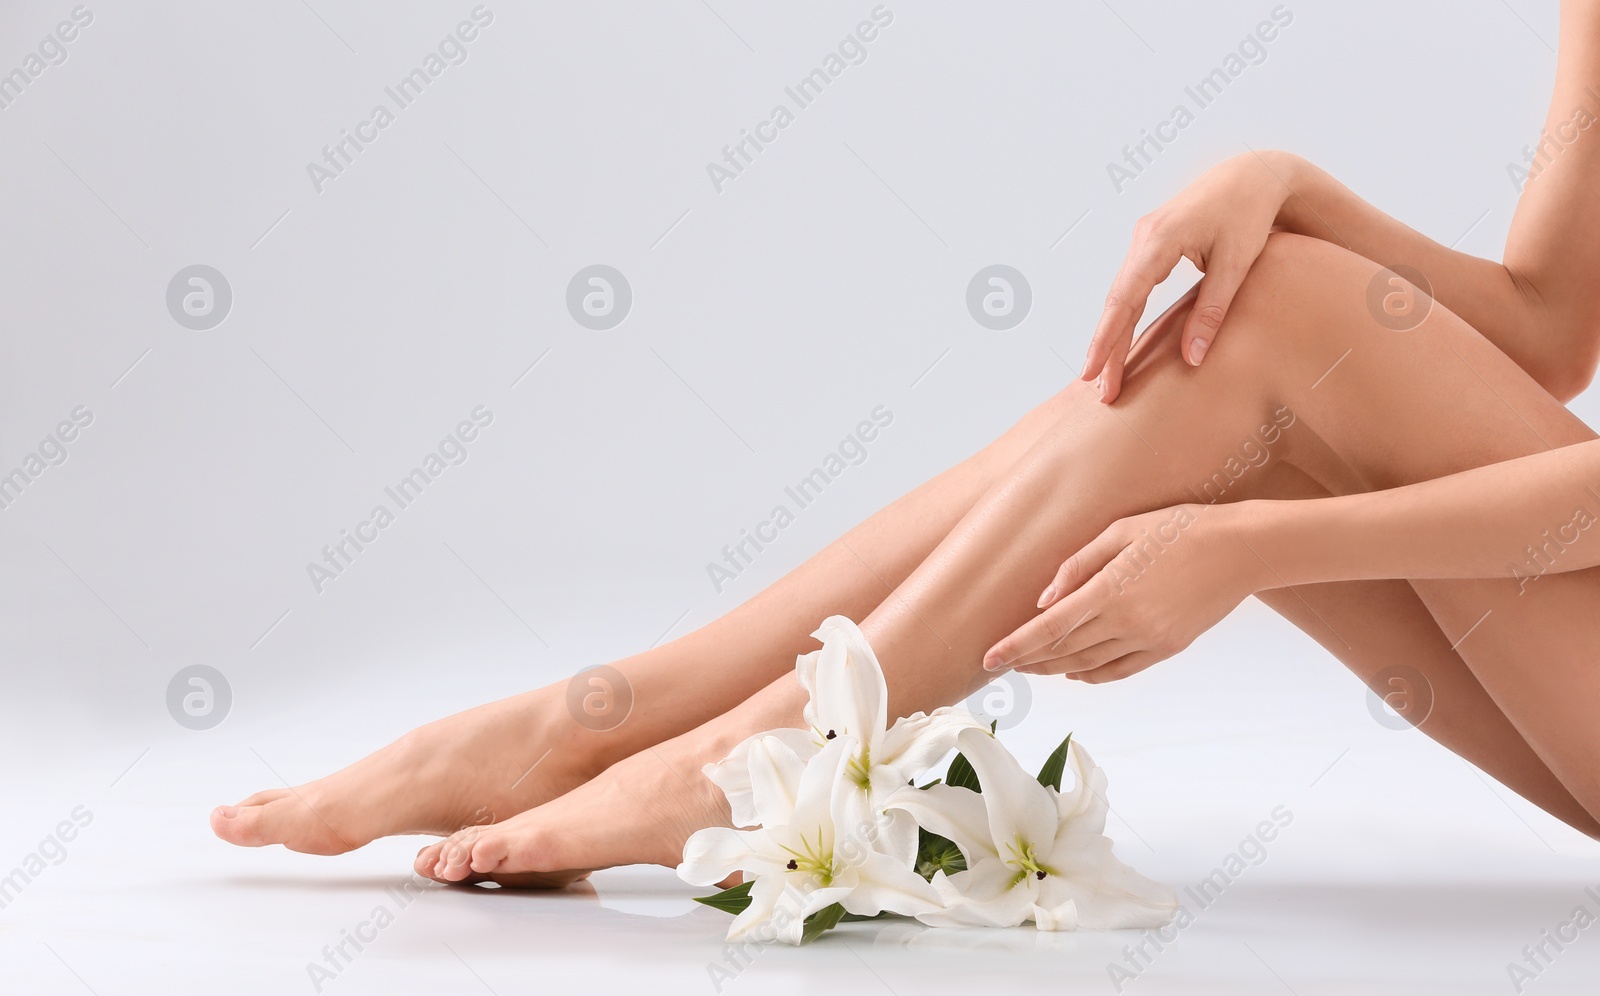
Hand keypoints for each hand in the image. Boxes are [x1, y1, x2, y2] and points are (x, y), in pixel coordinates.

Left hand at [981, 503, 1264, 682]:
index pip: (1048, 628)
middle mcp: (1128, 622)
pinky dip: (1092, 675)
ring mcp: (1150, 639)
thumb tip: (1043, 600)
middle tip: (1001, 663)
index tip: (987, 659)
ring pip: (1089, 665)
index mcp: (1111, 591)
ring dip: (1055, 670)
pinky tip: (1074, 672)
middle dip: (1029, 660)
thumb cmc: (1181, 528)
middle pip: (1064, 652)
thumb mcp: (1122, 530)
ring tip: (1030, 668)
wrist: (1243, 550)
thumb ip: (1078, 565)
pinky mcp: (1168, 648)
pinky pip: (1120, 671)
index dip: (1015, 646)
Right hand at [1082, 151, 1302, 402]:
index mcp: (1159, 239)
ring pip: (1119, 295)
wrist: (1253, 174)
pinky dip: (1123, 316)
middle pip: (1115, 302)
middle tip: (1100, 390)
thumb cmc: (1249, 215)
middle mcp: (1142, 236)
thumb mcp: (1236, 265)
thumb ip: (1212, 312)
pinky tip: (1119, 341)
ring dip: (1112, 335)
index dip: (1107, 340)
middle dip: (1105, 347)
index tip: (1094, 373)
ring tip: (1106, 375)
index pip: (1124, 299)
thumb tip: (1193, 359)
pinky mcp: (1149, 243)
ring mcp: (1142, 238)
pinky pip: (1129, 286)